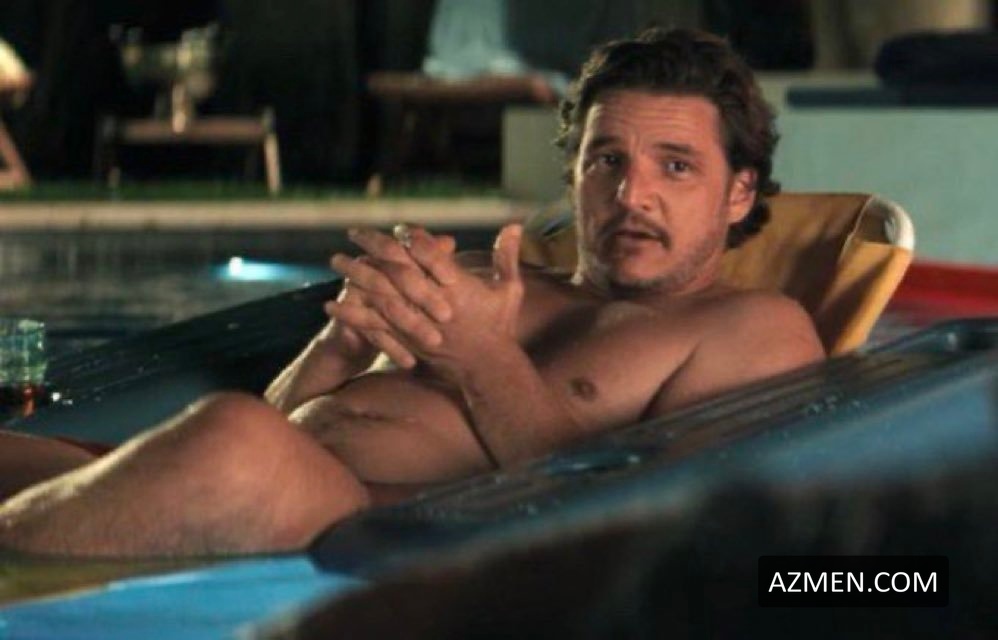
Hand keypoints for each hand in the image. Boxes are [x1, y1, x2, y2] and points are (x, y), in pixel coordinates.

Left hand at [330, 223, 524, 378]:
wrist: (487, 367)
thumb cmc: (499, 326)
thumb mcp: (509, 290)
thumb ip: (507, 256)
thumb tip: (515, 225)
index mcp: (458, 287)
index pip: (429, 253)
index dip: (411, 237)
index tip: (398, 228)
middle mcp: (435, 304)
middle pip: (398, 270)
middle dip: (374, 249)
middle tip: (352, 233)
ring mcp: (418, 323)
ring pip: (380, 295)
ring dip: (356, 276)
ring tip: (336, 261)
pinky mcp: (405, 340)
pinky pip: (373, 326)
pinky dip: (352, 315)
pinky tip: (330, 305)